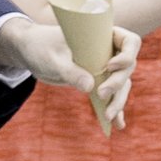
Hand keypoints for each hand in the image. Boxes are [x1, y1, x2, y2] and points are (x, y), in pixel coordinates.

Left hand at [1, 13, 140, 130]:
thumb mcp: (54, 59)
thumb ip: (71, 71)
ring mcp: (104, 68)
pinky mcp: (96, 82)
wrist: (31, 51)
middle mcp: (109, 51)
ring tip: (107, 117)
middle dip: (117, 83)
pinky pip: (111, 96)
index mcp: (104, 36)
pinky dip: (114, 109)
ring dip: (118, 101)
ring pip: (122, 85)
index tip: (109, 66)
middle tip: (101, 94)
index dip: (126, 55)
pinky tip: (117, 124)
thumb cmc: (41, 47)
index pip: (130, 42)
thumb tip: (90, 87)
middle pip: (127, 68)